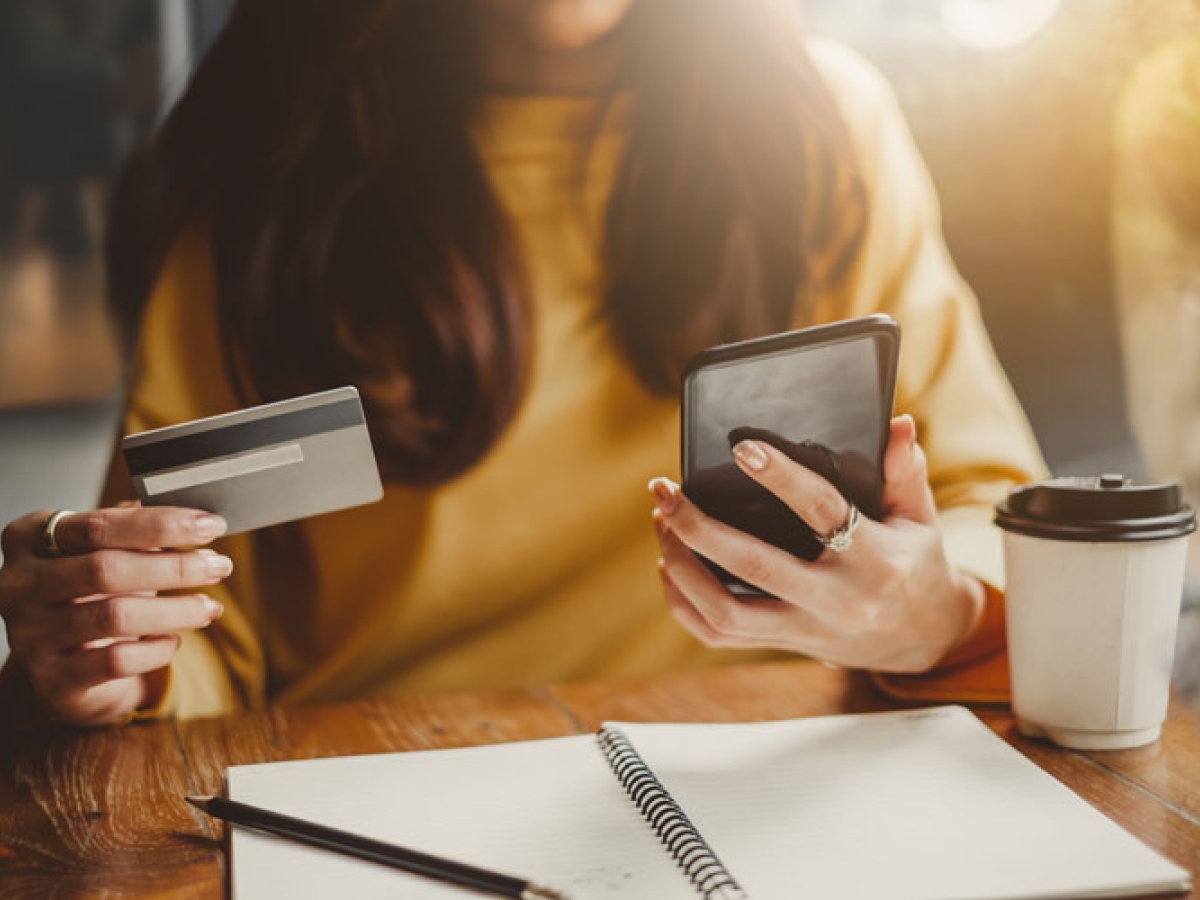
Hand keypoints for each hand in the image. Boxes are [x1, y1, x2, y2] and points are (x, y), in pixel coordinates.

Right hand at [0, 506, 231, 725]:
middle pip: (105, 569)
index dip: (161, 524)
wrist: (67, 663)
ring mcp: (29, 634)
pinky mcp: (52, 680)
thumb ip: (140, 531)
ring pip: (114, 616)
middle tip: (219, 566)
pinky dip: (156, 649)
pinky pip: (116, 661)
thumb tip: (197, 518)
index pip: (99, 525)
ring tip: (209, 606)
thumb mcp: (108, 552)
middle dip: (174, 567)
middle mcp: (19, 584)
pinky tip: (173, 641)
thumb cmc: (92, 593)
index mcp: (29, 537)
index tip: (211, 526)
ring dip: (175, 609)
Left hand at [649, 415, 984, 672]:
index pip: (822, 512)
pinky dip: (684, 603)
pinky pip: (719, 635)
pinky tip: (669, 565)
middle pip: (754, 566)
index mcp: (874, 559)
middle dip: (699, 527)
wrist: (923, 639)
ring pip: (725, 611)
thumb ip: (905, 471)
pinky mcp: (784, 644)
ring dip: (682, 566)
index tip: (742, 448)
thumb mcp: (920, 517)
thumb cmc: (915, 564)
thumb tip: (896, 423)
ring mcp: (805, 629)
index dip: (782, 478)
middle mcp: (835, 600)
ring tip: (663, 522)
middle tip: (665, 490)